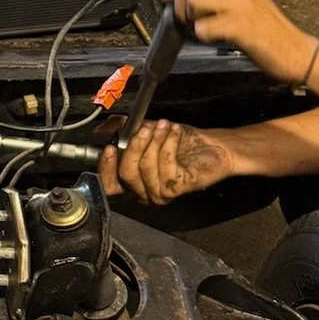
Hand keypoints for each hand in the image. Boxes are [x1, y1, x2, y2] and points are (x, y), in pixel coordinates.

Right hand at [100, 120, 236, 204]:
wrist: (214, 146)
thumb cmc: (183, 141)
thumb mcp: (148, 131)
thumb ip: (125, 131)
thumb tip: (104, 127)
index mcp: (134, 181)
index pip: (110, 184)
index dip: (106, 167)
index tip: (110, 147)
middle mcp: (145, 191)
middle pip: (126, 175)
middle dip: (134, 147)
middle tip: (145, 129)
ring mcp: (161, 192)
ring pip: (145, 168)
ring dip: (155, 142)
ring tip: (164, 127)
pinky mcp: (177, 188)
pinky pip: (165, 164)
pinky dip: (169, 144)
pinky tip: (175, 133)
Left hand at [165, 0, 316, 84]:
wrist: (296, 50)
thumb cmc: (268, 29)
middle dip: (179, 3)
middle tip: (186, 20)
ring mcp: (239, 4)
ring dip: (190, 17)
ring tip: (202, 28)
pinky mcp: (240, 26)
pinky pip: (204, 27)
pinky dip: (203, 36)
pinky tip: (214, 39)